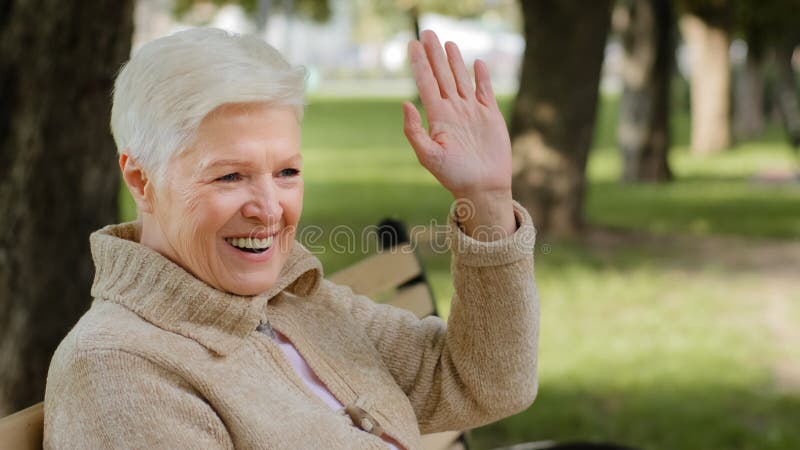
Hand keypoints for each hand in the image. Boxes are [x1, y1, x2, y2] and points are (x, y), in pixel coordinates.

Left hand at [403, 30, 514, 238]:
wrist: (482, 187)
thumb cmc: (453, 175)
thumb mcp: (428, 156)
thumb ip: (414, 131)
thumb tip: (405, 104)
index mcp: (437, 116)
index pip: (426, 83)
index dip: (419, 63)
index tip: (412, 45)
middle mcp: (453, 110)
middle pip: (442, 75)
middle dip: (434, 54)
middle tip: (427, 33)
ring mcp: (472, 111)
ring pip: (461, 79)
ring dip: (455, 61)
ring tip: (448, 43)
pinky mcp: (490, 116)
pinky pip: (485, 91)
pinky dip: (481, 77)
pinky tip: (477, 64)